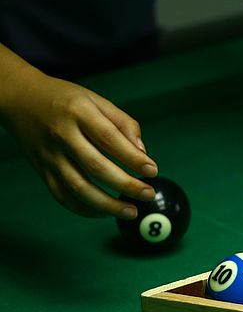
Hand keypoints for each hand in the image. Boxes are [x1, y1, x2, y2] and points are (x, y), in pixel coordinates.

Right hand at [0, 68, 157, 217]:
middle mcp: (61, 135)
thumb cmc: (65, 100)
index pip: (109, 138)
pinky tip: (104, 212)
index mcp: (78, 112)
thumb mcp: (96, 100)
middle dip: (126, 185)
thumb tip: (143, 153)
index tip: (153, 171)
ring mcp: (50, 155)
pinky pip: (62, 196)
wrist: (20, 99)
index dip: (132, 158)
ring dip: (107, 205)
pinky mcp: (42, 170)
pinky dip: (84, 209)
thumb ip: (124, 124)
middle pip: (96, 166)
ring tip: (131, 211)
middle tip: (148, 194)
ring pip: (78, 187)